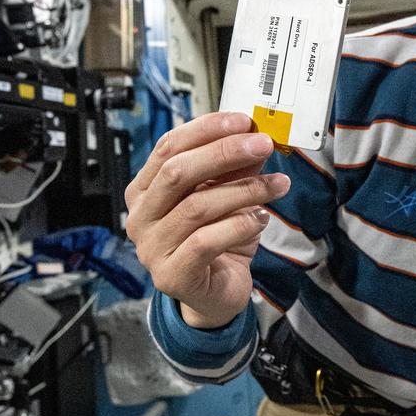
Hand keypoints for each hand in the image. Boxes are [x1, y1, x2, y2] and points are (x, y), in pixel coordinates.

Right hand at [124, 111, 289, 329]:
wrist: (216, 294)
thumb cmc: (217, 241)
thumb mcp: (227, 196)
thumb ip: (234, 168)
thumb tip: (255, 135)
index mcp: (144, 189)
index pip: (168, 147)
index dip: (206, 129)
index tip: (243, 121)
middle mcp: (140, 217)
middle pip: (177, 172)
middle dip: (225, 153)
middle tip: (262, 145)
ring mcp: (151, 248)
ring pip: (197, 206)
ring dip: (244, 190)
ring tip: (276, 186)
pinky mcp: (171, 275)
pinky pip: (207, 241)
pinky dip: (240, 226)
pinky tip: (261, 220)